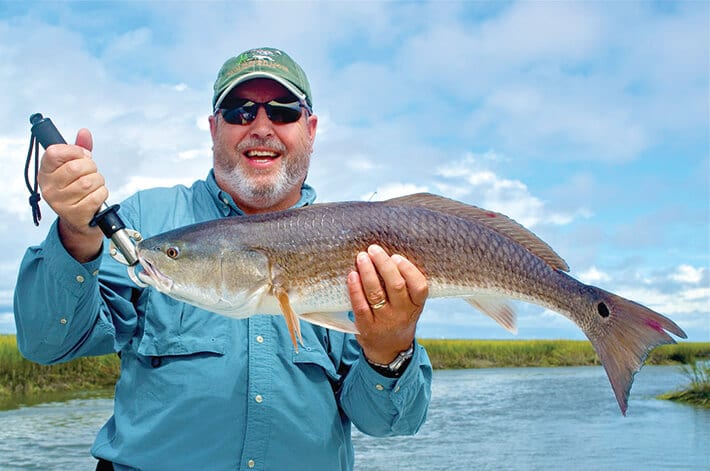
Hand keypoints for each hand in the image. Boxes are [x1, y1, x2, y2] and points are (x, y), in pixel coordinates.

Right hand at [38, 128, 105, 261]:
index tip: (83, 156)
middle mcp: (49, 188)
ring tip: (94, 186)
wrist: (80, 220)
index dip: (75, 151)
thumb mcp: (75, 168)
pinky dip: (103, 194)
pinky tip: (96, 197)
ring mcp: (60, 203)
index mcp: (45, 172)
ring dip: (99, 182)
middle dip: (92, 168)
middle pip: (77, 167)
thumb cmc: (77, 189)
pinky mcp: (75, 215)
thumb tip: (84, 132)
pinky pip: (97, 196)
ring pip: (90, 182)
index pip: (55, 152)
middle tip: (91, 173)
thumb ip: (80, 149)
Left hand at [347, 244, 428, 364]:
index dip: (408, 269)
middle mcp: (402, 314)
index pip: (420, 287)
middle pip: (396, 286)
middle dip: (384, 264)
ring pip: (376, 293)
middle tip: (373, 249)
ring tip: (362, 257)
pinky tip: (352, 275)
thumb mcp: (410, 306)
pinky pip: (360, 306)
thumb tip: (387, 254)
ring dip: (368, 272)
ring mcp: (384, 321)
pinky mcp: (367, 327)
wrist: (389, 350)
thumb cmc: (399, 318)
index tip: (396, 256)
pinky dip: (355, 289)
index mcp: (416, 306)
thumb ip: (405, 286)